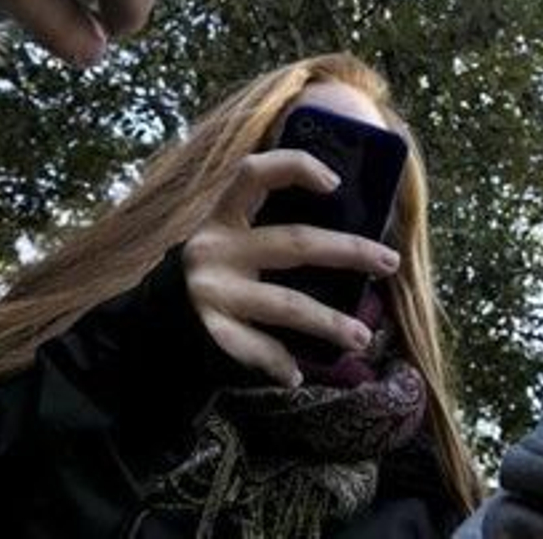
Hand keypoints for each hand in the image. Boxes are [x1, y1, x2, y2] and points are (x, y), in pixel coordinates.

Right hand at [184, 150, 401, 386]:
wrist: (152, 322)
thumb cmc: (217, 272)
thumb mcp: (232, 239)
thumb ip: (269, 226)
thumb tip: (350, 227)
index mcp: (223, 216)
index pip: (255, 173)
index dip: (294, 167)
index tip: (336, 182)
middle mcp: (215, 248)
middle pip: (294, 243)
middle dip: (348, 251)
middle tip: (389, 261)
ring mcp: (211, 291)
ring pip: (285, 304)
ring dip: (329, 321)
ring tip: (363, 336)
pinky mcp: (210, 329)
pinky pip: (254, 348)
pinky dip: (277, 362)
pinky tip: (297, 373)